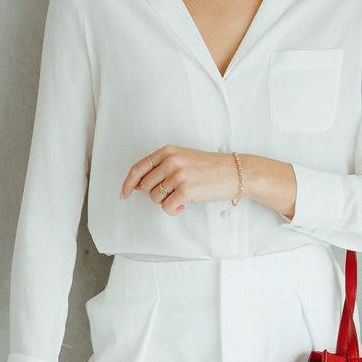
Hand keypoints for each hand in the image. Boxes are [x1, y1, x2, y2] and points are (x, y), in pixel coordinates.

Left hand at [121, 145, 240, 214]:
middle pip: (144, 186)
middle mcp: (171, 161)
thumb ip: (162, 167)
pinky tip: (183, 205)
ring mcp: (178, 175)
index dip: (128, 183)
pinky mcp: (186, 190)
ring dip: (165, 202)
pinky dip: (173, 210)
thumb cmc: (211, 168)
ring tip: (180, 197)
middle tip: (170, 194)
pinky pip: (166, 207)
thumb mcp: (184, 159)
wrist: (237, 172)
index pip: (138, 168)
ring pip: (155, 198)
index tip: (124, 193)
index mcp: (168, 151)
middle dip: (154, 194)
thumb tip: (140, 185)